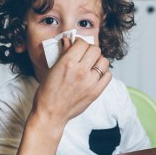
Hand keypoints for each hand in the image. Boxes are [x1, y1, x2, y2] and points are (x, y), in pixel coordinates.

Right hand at [11, 39, 110, 154]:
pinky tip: (95, 75)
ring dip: (97, 60)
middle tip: (83, 55)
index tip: (76, 46)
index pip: (82, 43)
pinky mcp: (96, 92)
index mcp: (68, 63)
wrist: (51, 114)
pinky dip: (103, 73)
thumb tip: (68, 40)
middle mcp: (81, 71)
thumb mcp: (52, 69)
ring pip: (104, 61)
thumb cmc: (47, 93)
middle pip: (95, 50)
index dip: (79, 42)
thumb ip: (63, 53)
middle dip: (89, 50)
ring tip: (90, 65)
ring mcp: (90, 82)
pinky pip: (108, 76)